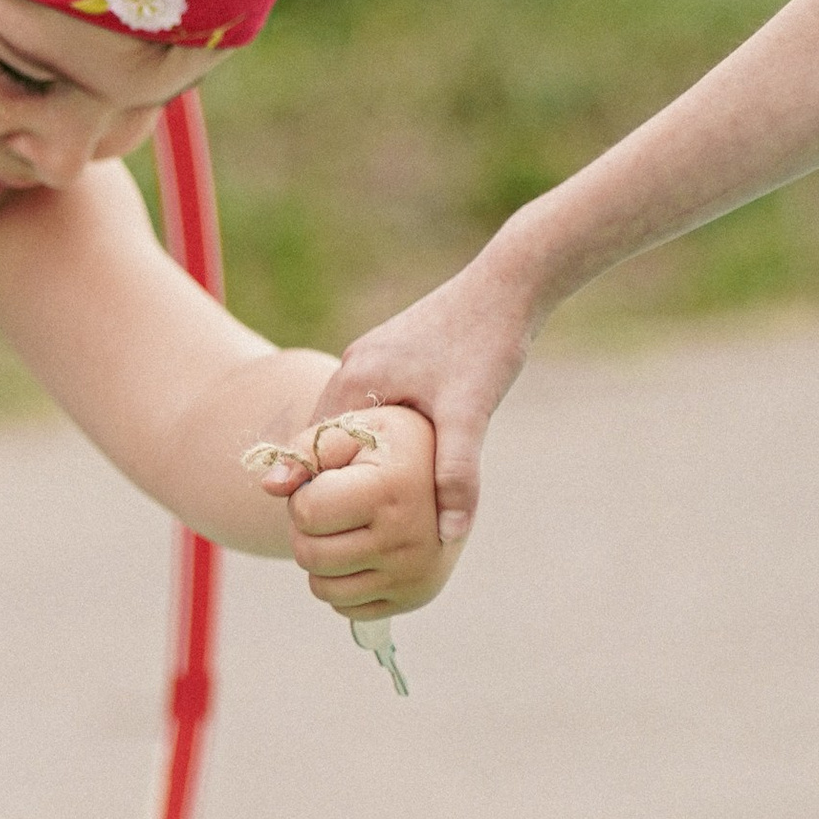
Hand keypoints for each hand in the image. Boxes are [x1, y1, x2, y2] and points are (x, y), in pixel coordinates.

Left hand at [253, 406, 459, 622]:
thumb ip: (308, 448)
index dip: (304, 496)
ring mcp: (413, 574)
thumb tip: (269, 485)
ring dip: (320, 559)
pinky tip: (359, 553)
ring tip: (344, 530)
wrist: (453, 476)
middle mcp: (407, 537)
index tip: (327, 482)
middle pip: (309, 554)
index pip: (306, 513)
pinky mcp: (414, 598)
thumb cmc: (393, 446)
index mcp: (392, 490)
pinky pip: (347, 608)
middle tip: (331, 510)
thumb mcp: (357, 429)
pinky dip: (342, 583)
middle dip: (307, 530)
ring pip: (322, 589)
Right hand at [310, 252, 541, 551]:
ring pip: (347, 417)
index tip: (307, 520)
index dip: (307, 483)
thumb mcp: (470, 413)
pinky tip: (392, 458)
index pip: (312, 444)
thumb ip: (457, 474)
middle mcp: (355, 364)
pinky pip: (367, 402)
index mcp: (356, 379)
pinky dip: (371, 432)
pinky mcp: (394, 352)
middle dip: (327, 474)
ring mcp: (372, 355)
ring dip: (351, 453)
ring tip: (359, 498)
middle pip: (323, 433)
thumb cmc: (487, 343)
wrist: (511, 283)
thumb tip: (449, 535)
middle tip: (333, 522)